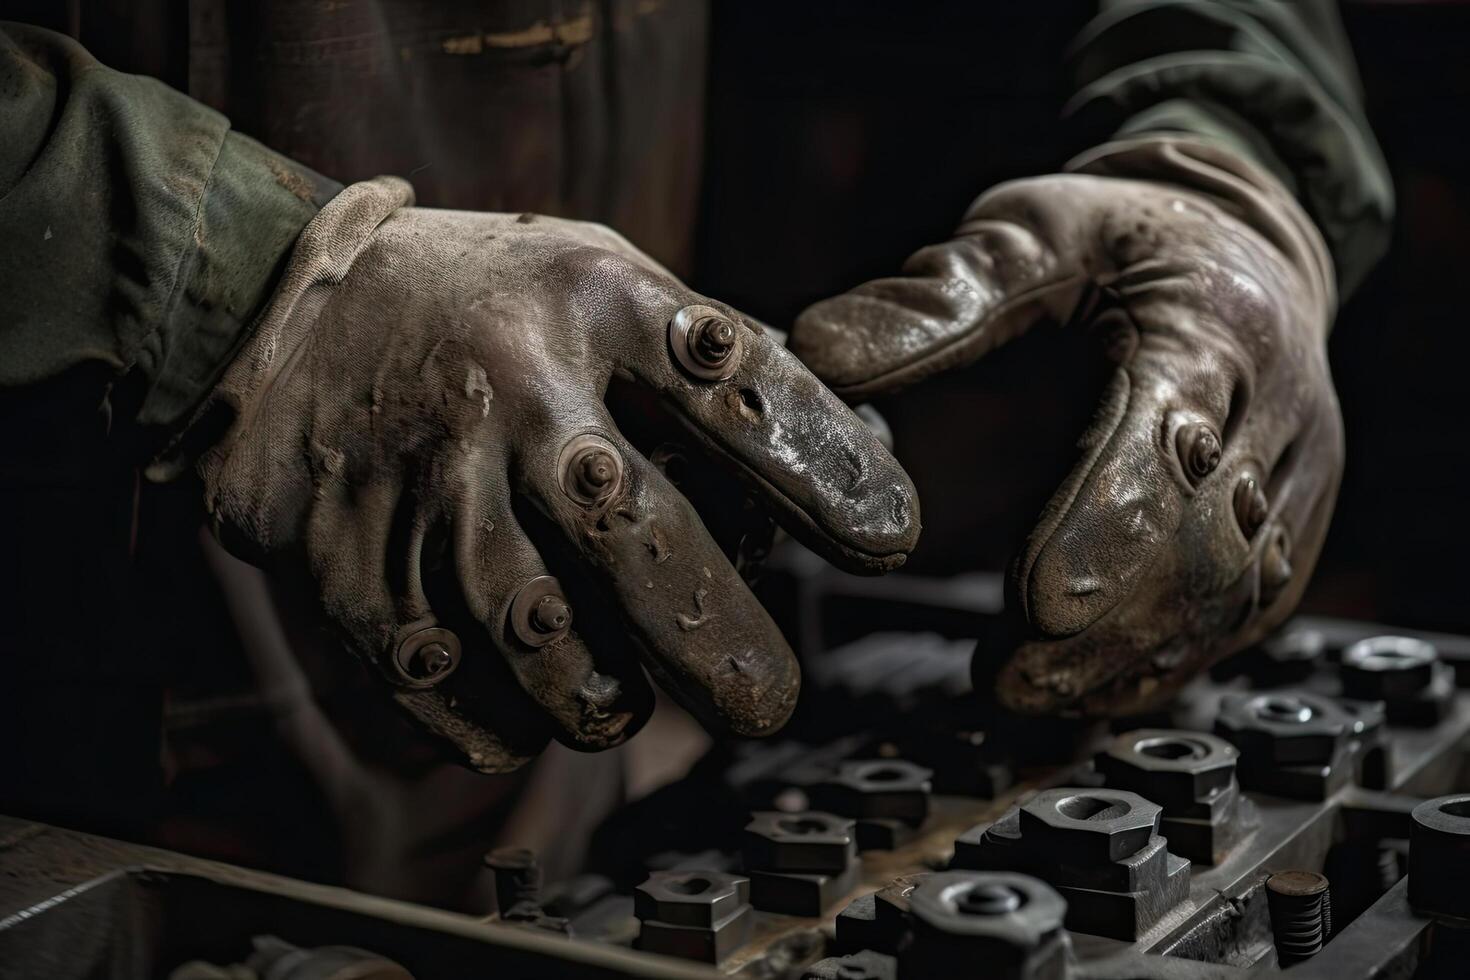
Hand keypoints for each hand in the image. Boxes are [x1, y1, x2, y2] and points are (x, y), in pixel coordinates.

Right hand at [198, 177, 917, 769]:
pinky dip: (509, 721)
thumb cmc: (484, 305)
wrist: (282, 314)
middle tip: (768, 700)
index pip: (735, 386)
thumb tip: (843, 465)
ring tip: (626, 698)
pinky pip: (455, 690)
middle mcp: (513, 390)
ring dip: (605, 696)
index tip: (888, 536)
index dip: (825, 467)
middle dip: (720, 639)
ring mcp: (428, 482)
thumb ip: (705, 363)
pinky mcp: (355, 568)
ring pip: (544, 642)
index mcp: (593, 302)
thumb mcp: (596, 275)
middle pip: (639, 536)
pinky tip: (526, 700)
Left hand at [792, 138, 1340, 715]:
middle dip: (1107, 624)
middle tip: (1011, 677)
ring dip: (1130, 657)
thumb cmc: (1119, 241)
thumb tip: (820, 352)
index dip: (1103, 525)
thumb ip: (936, 296)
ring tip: (1031, 692)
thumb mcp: (1028, 230)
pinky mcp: (1290, 521)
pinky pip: (1249, 608)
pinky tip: (1092, 690)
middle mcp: (1273, 409)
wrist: (1237, 242)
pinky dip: (1167, 658)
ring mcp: (1290, 473)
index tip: (1034, 601)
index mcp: (1209, 325)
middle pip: (1206, 541)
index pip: (1167, 440)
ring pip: (1233, 592)